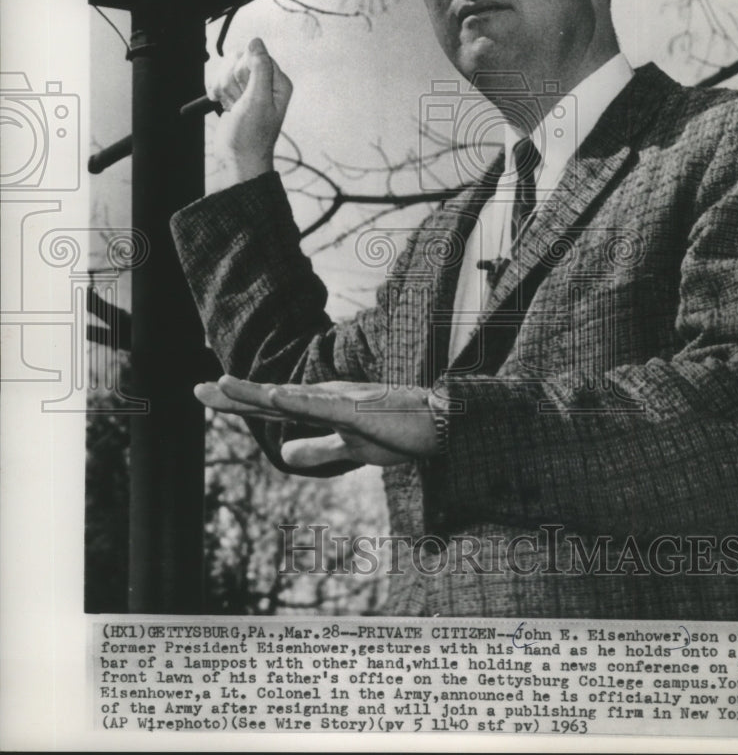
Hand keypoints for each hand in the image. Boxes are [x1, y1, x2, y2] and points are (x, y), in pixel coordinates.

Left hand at [194, 377, 437, 467]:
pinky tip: (275, 395)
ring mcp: (342, 401)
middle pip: (273, 397)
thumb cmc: (399, 432)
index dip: (241, 399)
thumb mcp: (350, 448)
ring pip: (291, 396)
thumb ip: (317, 449)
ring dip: (257, 391)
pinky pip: (324, 406)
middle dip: (235, 394)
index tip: (208, 393)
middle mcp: (327, 397)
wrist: (440, 424)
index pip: (274, 404)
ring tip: (223, 385)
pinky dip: (299, 400)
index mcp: (323, 405)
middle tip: (198, 389)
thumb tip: (282, 454)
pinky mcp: (360, 410)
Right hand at [207, 37, 292, 185]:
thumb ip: (259, 69)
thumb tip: (256, 41)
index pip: (256, 56)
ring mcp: (248, 88)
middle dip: (233, 81)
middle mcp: (265, 82)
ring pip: (227, 69)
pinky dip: (216, 92)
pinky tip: (223, 105)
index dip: (245, 71)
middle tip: (239, 102)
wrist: (237, 158)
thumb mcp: (258, 100)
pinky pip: (219, 79)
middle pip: (239, 59)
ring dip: (224, 88)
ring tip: (232, 107)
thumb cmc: (251, 135)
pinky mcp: (234, 94)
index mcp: (278, 82)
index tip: (246, 92)